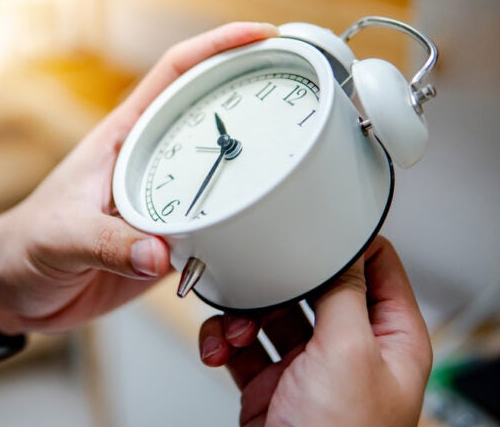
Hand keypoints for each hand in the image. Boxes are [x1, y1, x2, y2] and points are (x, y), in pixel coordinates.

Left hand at [0, 23, 278, 337]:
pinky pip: (215, 224)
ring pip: (219, 170)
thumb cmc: (24, 247)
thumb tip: (159, 252)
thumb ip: (107, 243)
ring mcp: (161, 200)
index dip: (217, 48)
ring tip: (300, 158)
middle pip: (210, 115)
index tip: (261, 36)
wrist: (14, 290)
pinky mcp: (167, 239)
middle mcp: (148, 163)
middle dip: (255, 96)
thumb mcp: (61, 237)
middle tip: (301, 94)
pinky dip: (240, 222)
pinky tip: (265, 225)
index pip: (174, 76)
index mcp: (123, 140)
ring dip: (254, 163)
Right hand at [198, 236, 431, 425]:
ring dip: (243, 314)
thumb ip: (345, 293)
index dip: (345, 244)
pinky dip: (224, 341)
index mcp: (389, 336)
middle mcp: (350, 347)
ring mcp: (308, 366)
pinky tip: (218, 349)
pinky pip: (242, 345)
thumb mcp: (350, 351)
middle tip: (255, 275)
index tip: (312, 225)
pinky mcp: (271, 383)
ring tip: (232, 328)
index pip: (377, 269)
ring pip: (269, 313)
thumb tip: (341, 249)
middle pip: (312, 287)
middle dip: (277, 282)